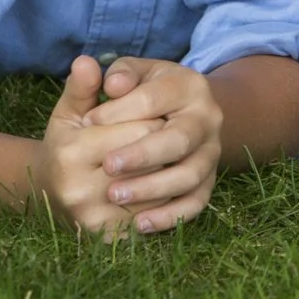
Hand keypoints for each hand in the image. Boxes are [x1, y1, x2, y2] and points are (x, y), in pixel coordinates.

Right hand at [29, 56, 163, 236]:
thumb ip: (82, 87)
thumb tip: (87, 61)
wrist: (52, 191)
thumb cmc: (67, 142)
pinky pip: (155, 216)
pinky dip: (168, 200)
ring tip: (172, 157)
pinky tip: (168, 183)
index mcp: (71, 152)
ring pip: (158, 191)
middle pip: (152, 160)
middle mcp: (78, 190)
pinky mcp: (109, 238)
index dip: (156, 118)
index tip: (160, 113)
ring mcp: (94, 219)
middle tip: (170, 134)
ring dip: (173, 172)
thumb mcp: (71, 111)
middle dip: (165, 144)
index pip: (140, 129)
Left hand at [81, 57, 225, 233]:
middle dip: (142, 155)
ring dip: (153, 188)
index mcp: (188, 85)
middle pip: (179, 139)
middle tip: (107, 166)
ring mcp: (211, 152)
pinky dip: (171, 216)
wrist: (171, 118)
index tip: (88, 122)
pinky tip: (140, 224)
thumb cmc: (137, 96)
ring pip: (189, 175)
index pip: (155, 97)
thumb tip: (103, 77)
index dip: (120, 110)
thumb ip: (114, 74)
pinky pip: (195, 204)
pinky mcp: (208, 182)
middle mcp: (208, 118)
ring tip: (115, 195)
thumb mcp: (127, 76)